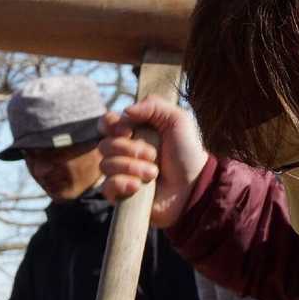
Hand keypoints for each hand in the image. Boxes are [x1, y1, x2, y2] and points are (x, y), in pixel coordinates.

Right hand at [98, 99, 209, 227]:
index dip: (111, 125)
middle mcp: (123, 152)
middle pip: (104, 145)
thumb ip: (153, 105)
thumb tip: (125, 111)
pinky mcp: (120, 194)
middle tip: (153, 155)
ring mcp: (121, 173)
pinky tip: (138, 187)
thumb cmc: (187, 152)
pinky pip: (107, 187)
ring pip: (106, 165)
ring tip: (154, 173)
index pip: (106, 123)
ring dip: (132, 167)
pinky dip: (123, 184)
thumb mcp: (177, 120)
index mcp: (133, 132)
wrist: (193, 186)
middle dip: (129, 149)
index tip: (128, 131)